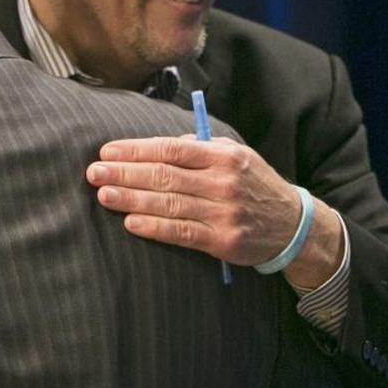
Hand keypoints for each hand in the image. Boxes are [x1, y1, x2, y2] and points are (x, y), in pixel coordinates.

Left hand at [86, 136, 296, 264]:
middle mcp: (223, 182)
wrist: (292, 225)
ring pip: (169, 204)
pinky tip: (130, 222)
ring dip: (132, 199)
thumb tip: (158, 146)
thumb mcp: (236, 156)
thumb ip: (200, 148)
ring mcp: (223, 212)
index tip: (108, 151)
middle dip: (125, 173)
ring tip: (104, 194)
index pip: (171, 148)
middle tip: (94, 172)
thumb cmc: (254, 185)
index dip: (136, 150)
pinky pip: (181, 232)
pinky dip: (154, 227)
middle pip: (164, 175)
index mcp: (223, 156)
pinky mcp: (222, 240)